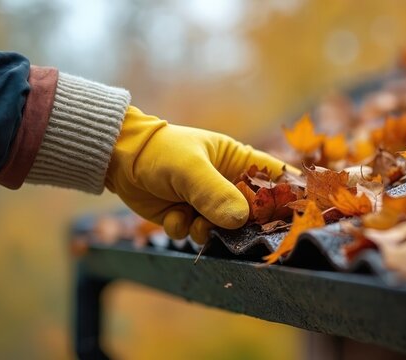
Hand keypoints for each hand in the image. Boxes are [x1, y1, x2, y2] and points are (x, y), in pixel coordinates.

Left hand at [106, 106, 290, 243]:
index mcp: (240, 161)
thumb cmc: (161, 151)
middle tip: (227, 226)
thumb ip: (215, 193)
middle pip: (254, 212)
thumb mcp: (190, 168)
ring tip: (191, 220)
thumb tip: (240, 220)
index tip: (285, 218)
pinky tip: (171, 216)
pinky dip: (184, 229)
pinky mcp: (189, 217)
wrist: (120, 159)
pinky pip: (197, 234)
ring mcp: (210, 203)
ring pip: (224, 229)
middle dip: (241, 224)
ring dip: (207, 230)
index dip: (286, 197)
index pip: (276, 178)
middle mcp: (230, 184)